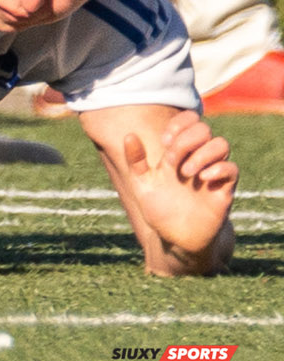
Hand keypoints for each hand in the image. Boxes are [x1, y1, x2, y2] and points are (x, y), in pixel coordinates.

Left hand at [124, 110, 236, 260]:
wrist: (177, 238)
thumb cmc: (160, 209)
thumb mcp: (142, 184)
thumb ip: (135, 161)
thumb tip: (128, 135)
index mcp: (178, 153)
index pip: (189, 121)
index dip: (179, 123)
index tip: (165, 140)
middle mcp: (197, 159)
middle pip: (204, 129)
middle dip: (186, 139)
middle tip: (172, 160)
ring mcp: (212, 173)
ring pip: (221, 144)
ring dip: (202, 153)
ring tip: (185, 172)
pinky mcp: (224, 190)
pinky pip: (232, 169)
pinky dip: (218, 168)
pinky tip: (202, 178)